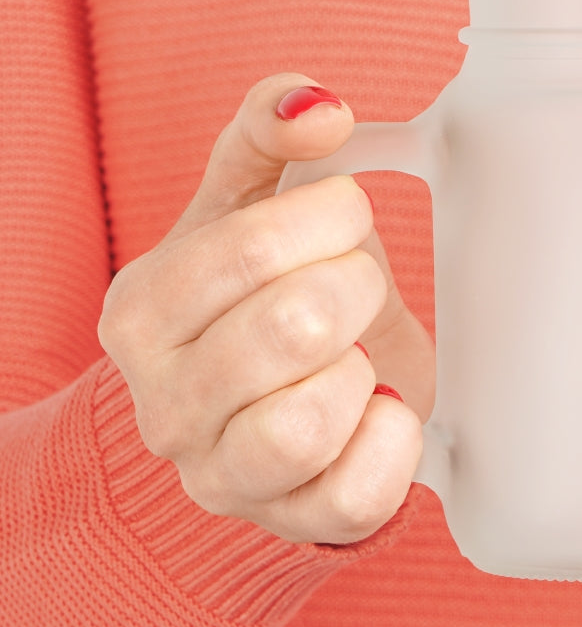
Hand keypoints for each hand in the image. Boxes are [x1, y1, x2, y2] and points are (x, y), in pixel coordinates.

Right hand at [97, 74, 433, 544]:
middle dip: (356, 287)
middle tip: (356, 286)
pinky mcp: (292, 522)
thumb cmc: (261, 291)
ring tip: (356, 352)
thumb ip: (268, 132)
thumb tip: (317, 105)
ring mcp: (222, 475)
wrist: (270, 397)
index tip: (345, 217)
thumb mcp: (249, 200)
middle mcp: (164, 404)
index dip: (330, 218)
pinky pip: (356, 495)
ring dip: (362, 369)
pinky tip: (381, 406)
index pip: (252, 247)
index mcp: (142, 311)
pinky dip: (393, 440)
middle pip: (294, 327)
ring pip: (308, 422)